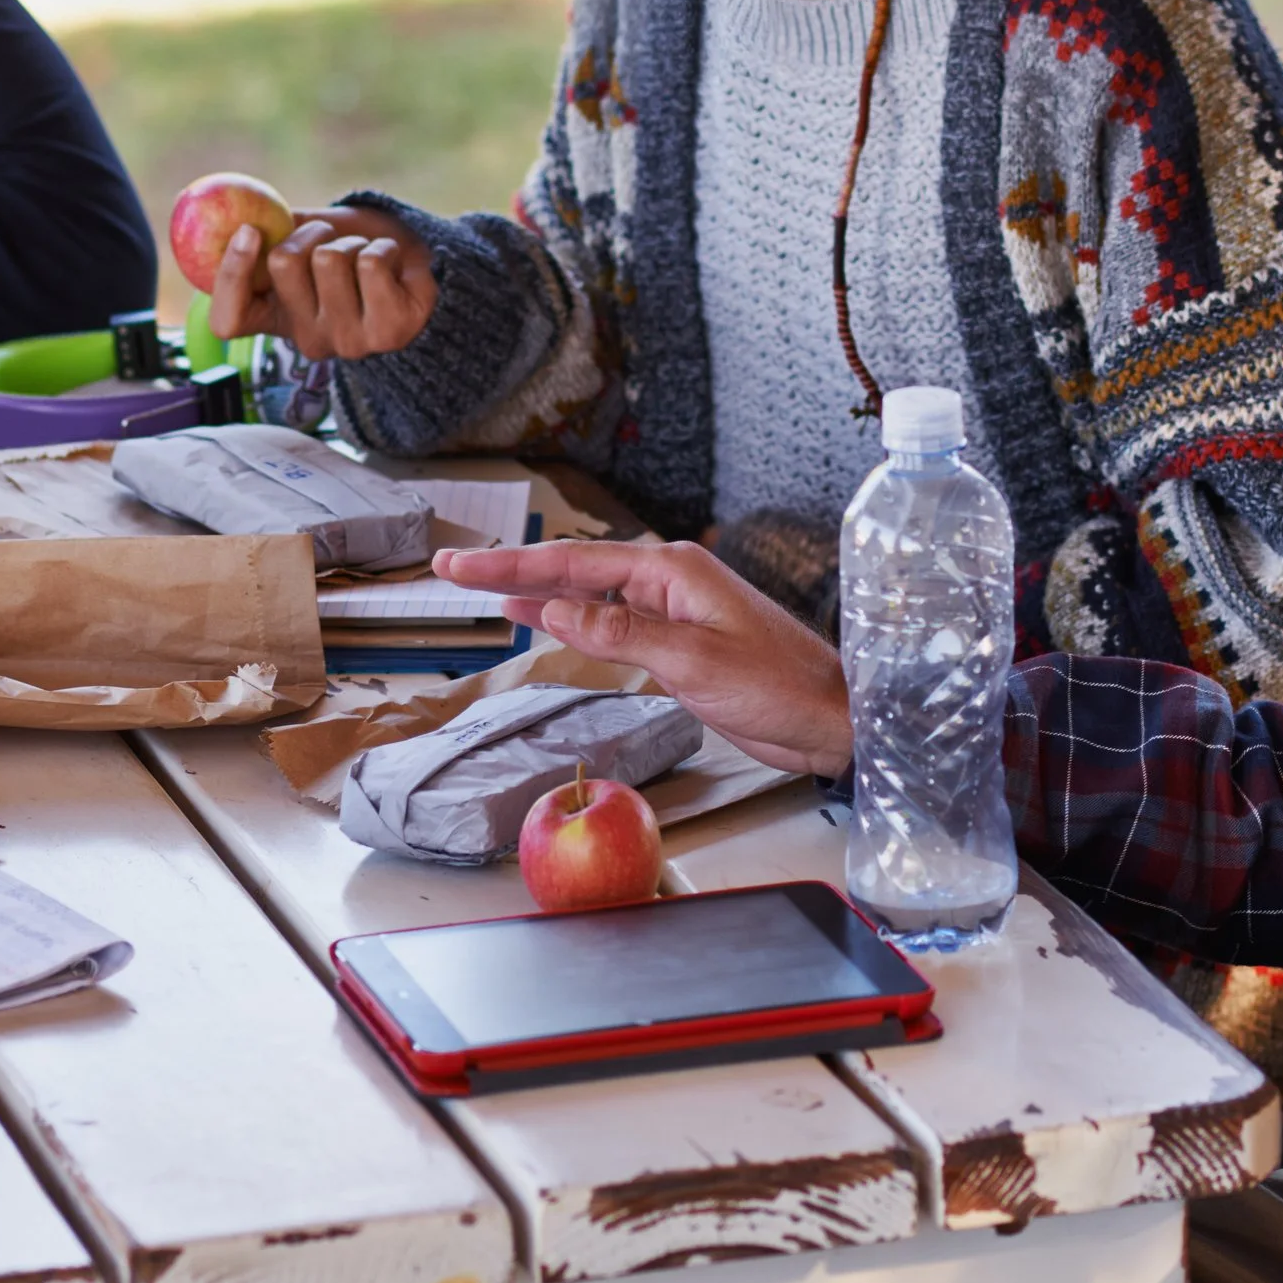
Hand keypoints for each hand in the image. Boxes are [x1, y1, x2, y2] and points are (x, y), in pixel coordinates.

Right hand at [208, 208, 438, 361]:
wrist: (417, 264)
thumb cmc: (355, 252)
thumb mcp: (306, 239)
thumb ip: (272, 233)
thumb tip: (237, 214)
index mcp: (276, 320)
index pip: (228, 320)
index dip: (231, 276)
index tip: (250, 231)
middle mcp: (308, 340)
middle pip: (283, 263)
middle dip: (311, 232)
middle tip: (333, 241)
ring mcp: (348, 342)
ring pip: (329, 259)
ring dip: (352, 242)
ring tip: (368, 259)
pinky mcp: (389, 333)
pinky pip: (369, 263)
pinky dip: (382, 247)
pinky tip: (392, 267)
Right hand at [433, 534, 853, 776]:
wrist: (829, 718)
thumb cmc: (779, 686)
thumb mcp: (692, 660)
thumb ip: (620, 633)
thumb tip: (556, 610)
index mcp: (673, 571)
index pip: (575, 564)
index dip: (512, 567)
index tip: (461, 566)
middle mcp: (669, 582)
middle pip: (575, 571)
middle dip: (513, 571)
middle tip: (454, 569)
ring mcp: (673, 611)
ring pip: (590, 594)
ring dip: (537, 593)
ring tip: (483, 589)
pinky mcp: (678, 643)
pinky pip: (611, 622)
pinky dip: (571, 620)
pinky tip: (544, 621)